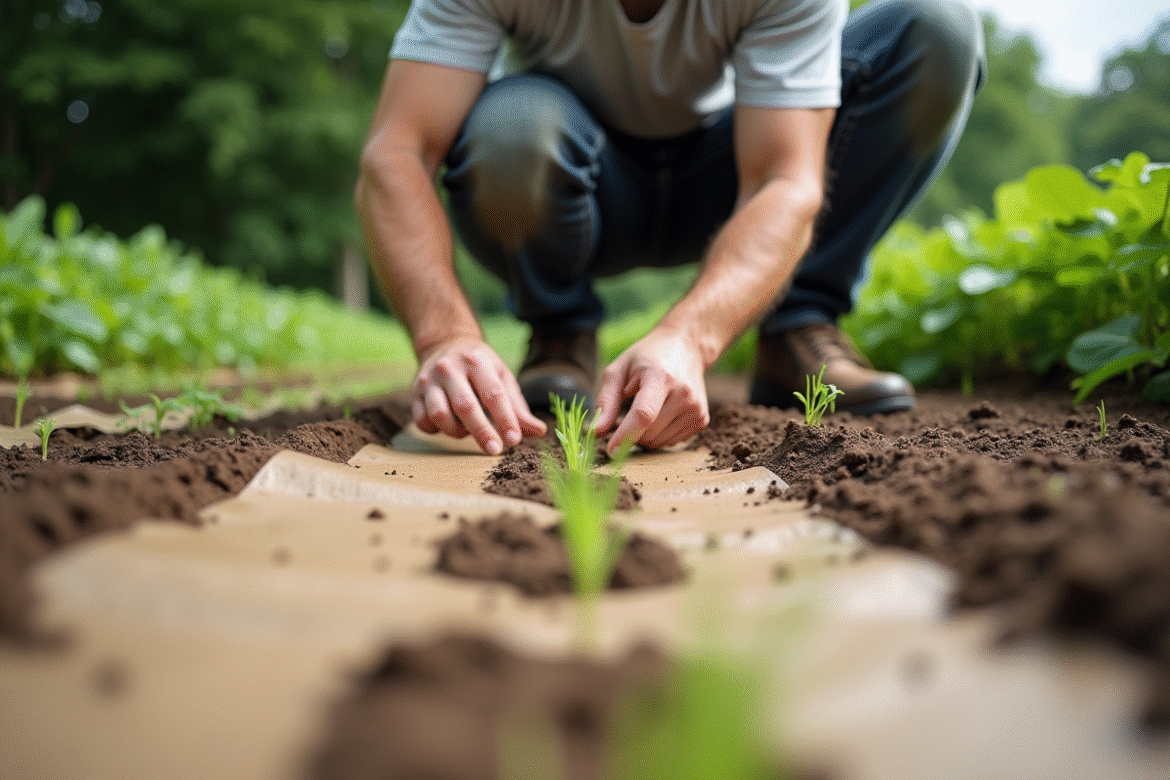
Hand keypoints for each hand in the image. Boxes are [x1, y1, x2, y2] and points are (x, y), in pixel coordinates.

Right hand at [412, 336, 546, 453]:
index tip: (514, 440)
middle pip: (465, 406)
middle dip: (482, 431)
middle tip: (495, 450)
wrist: (445, 344)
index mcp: (476, 362)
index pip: (493, 393)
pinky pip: (422, 421)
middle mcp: (450, 369)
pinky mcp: (414, 393)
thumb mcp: (502, 378)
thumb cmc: (480, 367)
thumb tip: (540, 432)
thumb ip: (518, 408)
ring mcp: (429, 380)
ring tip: (467, 430)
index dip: (505, 419)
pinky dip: (436, 430)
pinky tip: (448, 426)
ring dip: (456, 431)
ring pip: (440, 415)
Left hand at [592, 328, 710, 453]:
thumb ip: (607, 401)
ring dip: (644, 434)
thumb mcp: (620, 369)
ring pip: (658, 442)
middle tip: (629, 408)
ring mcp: (696, 408)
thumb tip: (596, 432)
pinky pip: (670, 442)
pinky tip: (662, 412)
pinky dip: (659, 434)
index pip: (644, 415)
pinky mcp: (702, 419)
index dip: (625, 436)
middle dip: (631, 431)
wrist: (685, 347)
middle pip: (648, 434)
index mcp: (661, 377)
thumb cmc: (647, 357)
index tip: (610, 451)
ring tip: (648, 406)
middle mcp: (684, 393)